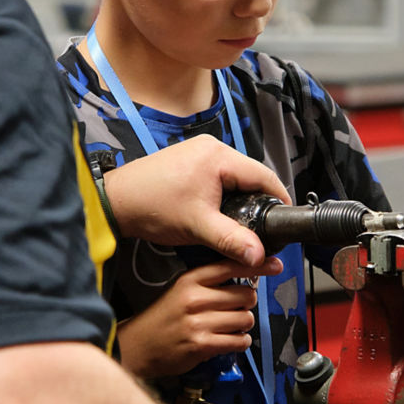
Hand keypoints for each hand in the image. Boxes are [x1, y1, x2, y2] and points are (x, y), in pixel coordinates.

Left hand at [102, 135, 290, 265]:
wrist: (117, 202)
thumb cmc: (152, 207)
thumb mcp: (198, 227)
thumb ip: (233, 240)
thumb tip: (260, 256)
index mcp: (218, 156)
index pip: (263, 175)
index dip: (279, 198)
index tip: (286, 218)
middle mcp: (211, 147)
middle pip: (251, 175)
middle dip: (259, 201)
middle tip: (264, 227)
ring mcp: (199, 152)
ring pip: (235, 177)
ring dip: (241, 199)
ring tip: (242, 223)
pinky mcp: (189, 160)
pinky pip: (219, 176)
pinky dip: (225, 194)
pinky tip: (222, 213)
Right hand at [117, 258, 283, 379]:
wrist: (138, 345)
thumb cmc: (162, 317)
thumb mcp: (180, 289)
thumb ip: (209, 282)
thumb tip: (245, 279)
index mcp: (190, 280)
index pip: (231, 266)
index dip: (257, 266)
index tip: (274, 265)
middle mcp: (195, 299)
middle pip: (245, 295)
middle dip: (246, 304)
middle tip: (236, 309)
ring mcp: (199, 322)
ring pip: (245, 319)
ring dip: (243, 325)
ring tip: (230, 326)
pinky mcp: (202, 344)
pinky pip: (238, 340)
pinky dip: (240, 341)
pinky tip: (230, 340)